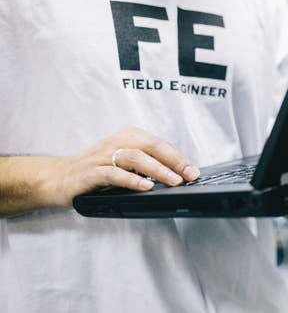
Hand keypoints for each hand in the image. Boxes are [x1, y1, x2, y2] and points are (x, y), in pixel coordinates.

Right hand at [38, 127, 198, 207]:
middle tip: (189, 175)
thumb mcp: (124, 162)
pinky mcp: (90, 172)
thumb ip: (147, 164)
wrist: (57, 177)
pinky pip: (114, 174)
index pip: (160, 144)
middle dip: (174, 161)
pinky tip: (145, 187)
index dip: (179, 157)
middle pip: (151, 146)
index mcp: (128, 136)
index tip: (194, 171)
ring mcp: (102, 156)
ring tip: (173, 181)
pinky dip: (132, 180)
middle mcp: (116, 142)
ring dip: (157, 170)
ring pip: (135, 158)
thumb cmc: (96, 170)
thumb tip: (179, 174)